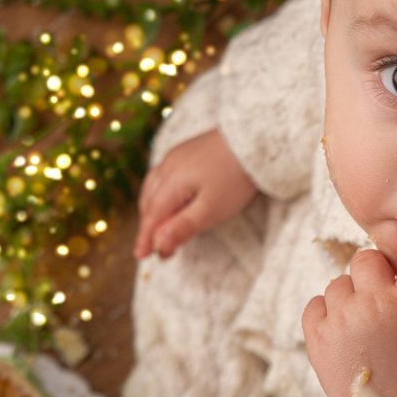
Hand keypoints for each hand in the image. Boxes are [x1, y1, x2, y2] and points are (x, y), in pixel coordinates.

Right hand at [134, 128, 257, 259]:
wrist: (254, 140)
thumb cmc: (235, 177)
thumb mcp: (211, 210)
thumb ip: (182, 227)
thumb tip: (157, 246)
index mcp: (170, 184)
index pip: (152, 217)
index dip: (146, 238)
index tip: (142, 256)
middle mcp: (167, 167)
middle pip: (149, 202)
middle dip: (148, 226)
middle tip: (152, 248)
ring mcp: (176, 155)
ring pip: (154, 186)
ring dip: (151, 208)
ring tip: (156, 226)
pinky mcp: (187, 149)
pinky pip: (163, 174)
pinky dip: (160, 192)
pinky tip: (168, 196)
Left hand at [301, 226, 396, 396]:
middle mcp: (373, 308)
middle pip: (366, 259)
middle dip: (377, 274)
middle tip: (389, 301)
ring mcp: (341, 322)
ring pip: (340, 281)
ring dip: (352, 296)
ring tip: (369, 325)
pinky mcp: (316, 337)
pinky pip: (316, 303)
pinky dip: (329, 314)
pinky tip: (349, 334)